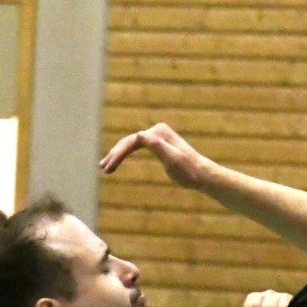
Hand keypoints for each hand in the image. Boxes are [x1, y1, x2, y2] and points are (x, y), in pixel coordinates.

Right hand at [99, 122, 213, 188]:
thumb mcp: (173, 160)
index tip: (109, 169)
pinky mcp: (158, 144)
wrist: (204, 175)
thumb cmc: (189, 171)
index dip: (118, 154)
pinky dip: (126, 154)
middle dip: (115, 154)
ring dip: (117, 154)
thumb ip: (158, 147)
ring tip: (105, 167)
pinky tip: (117, 160)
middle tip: (103, 168)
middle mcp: (157, 131)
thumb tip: (140, 135)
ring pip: (131, 144)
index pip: (132, 141)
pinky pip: (137, 147)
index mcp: (158, 133)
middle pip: (129, 141)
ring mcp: (157, 136)